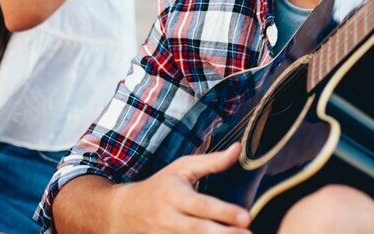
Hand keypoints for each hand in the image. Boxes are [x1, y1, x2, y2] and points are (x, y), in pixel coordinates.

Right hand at [112, 143, 250, 233]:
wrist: (126, 211)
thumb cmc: (161, 185)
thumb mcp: (183, 167)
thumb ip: (212, 161)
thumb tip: (238, 148)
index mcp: (174, 195)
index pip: (202, 205)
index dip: (224, 212)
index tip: (247, 216)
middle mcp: (169, 219)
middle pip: (199, 230)